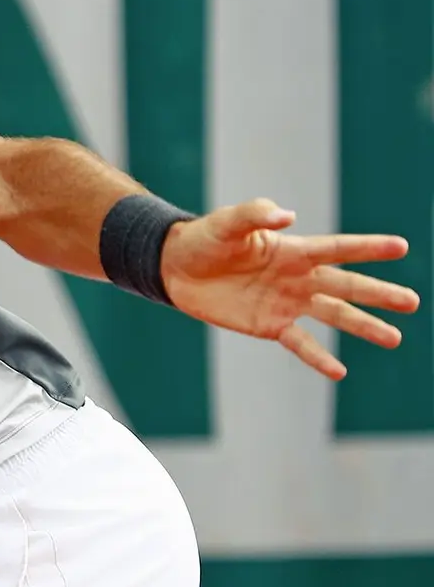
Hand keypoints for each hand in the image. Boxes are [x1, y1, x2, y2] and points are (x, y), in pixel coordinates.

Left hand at [161, 197, 419, 378]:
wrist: (176, 267)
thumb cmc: (205, 238)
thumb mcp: (227, 223)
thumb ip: (256, 215)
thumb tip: (288, 215)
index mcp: (293, 249)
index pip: (337, 249)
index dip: (368, 248)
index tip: (401, 247)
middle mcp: (298, 277)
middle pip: (346, 285)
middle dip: (379, 294)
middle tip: (412, 302)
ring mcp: (287, 303)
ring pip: (333, 315)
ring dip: (362, 326)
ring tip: (394, 338)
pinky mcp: (270, 325)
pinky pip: (300, 344)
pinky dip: (318, 357)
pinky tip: (339, 372)